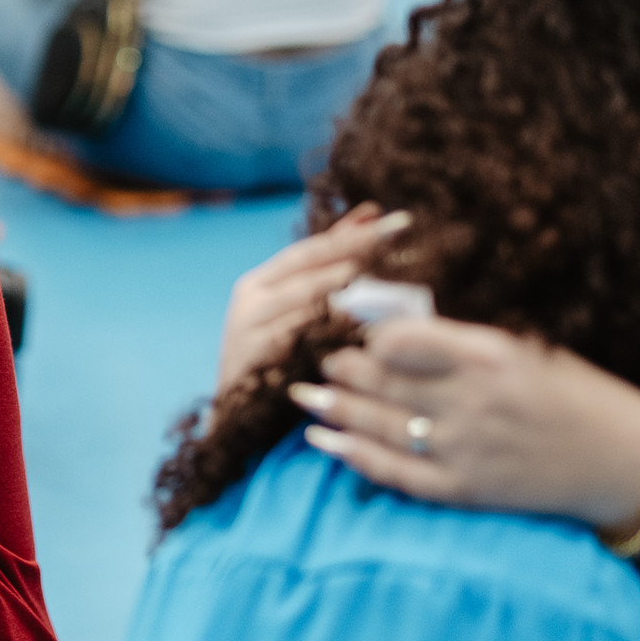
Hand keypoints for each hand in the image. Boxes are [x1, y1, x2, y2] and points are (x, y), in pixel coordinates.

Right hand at [217, 205, 411, 390]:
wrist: (237, 425)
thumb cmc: (276, 362)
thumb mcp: (295, 312)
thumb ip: (327, 267)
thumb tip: (367, 215)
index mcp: (257, 283)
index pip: (311, 249)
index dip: (353, 233)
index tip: (396, 218)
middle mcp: (248, 301)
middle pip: (311, 268)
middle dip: (359, 247)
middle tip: (401, 229)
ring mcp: (247, 330)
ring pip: (307, 301)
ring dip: (350, 285)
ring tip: (394, 269)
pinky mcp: (253, 360)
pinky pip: (301, 339)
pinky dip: (333, 330)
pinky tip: (370, 324)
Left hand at [292, 316, 639, 538]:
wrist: (623, 461)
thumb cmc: (571, 391)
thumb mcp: (521, 346)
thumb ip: (457, 338)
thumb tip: (388, 324)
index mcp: (486, 355)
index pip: (400, 337)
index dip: (362, 330)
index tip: (340, 321)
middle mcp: (470, 401)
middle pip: (380, 380)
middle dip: (336, 366)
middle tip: (307, 355)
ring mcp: (464, 448)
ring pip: (377, 423)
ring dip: (332, 407)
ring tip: (300, 392)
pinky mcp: (463, 488)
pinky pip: (393, 472)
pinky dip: (352, 454)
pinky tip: (323, 440)